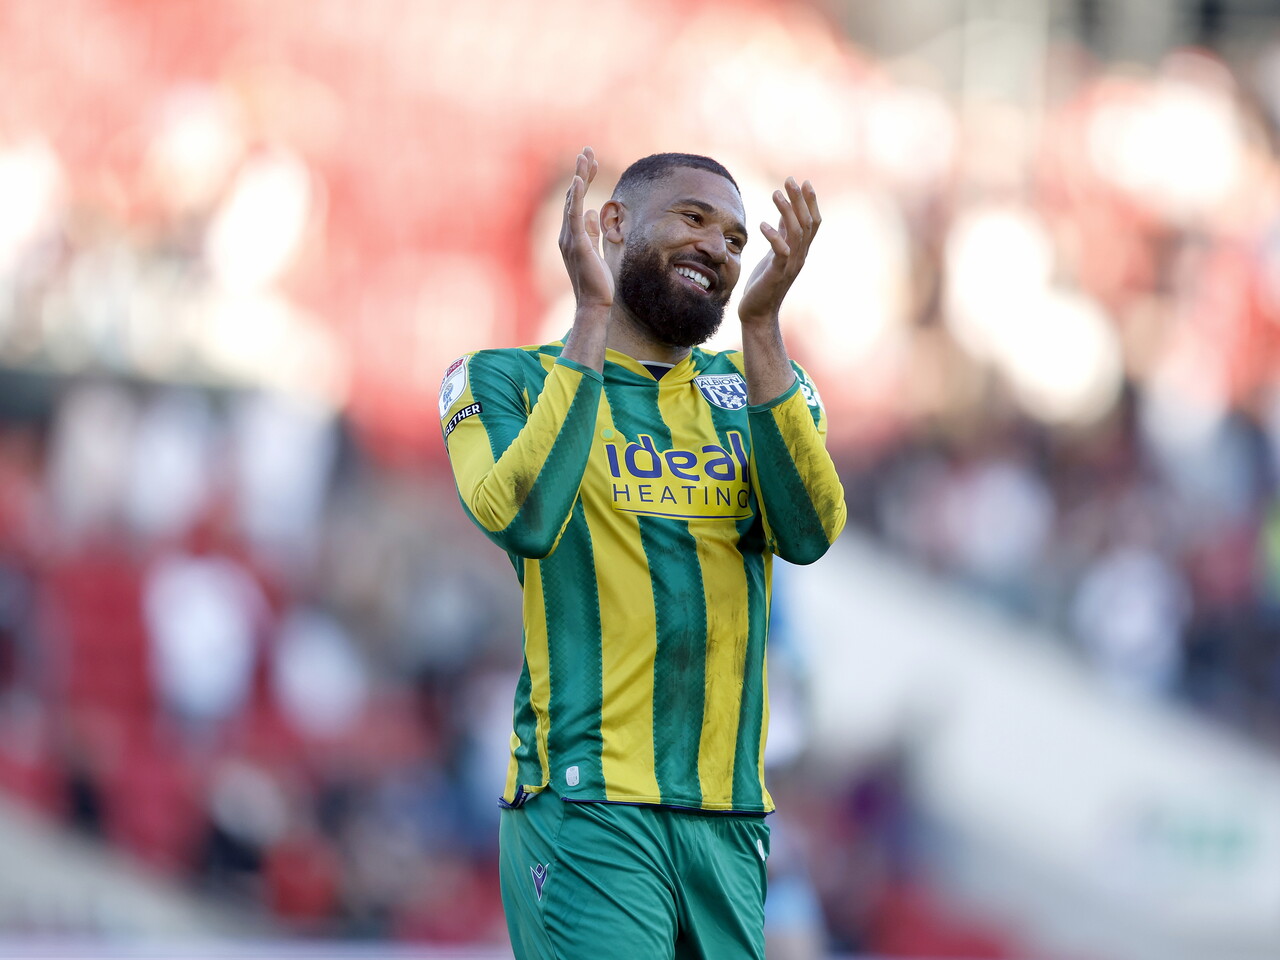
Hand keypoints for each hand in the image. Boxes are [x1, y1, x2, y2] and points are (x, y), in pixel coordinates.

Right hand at [558, 147, 612, 310]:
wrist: (594, 303)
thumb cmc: (596, 281)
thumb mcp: (595, 250)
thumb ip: (591, 231)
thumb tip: (591, 212)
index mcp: (571, 235)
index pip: (576, 201)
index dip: (584, 181)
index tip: (592, 163)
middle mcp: (566, 234)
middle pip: (572, 196)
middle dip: (581, 172)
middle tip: (587, 150)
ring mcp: (569, 238)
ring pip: (571, 201)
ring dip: (579, 178)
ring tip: (584, 157)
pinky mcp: (576, 244)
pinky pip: (573, 215)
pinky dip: (575, 197)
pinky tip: (579, 181)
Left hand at [737, 177, 820, 325]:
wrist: (757, 313)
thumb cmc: (764, 282)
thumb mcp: (774, 253)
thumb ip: (782, 233)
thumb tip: (785, 212)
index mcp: (800, 251)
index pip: (812, 222)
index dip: (811, 202)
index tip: (804, 181)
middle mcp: (800, 256)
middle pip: (806, 223)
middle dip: (800, 200)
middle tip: (790, 179)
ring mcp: (790, 265)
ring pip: (796, 233)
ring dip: (787, 211)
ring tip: (776, 193)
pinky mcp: (777, 273)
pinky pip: (780, 252)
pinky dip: (773, 237)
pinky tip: (763, 225)